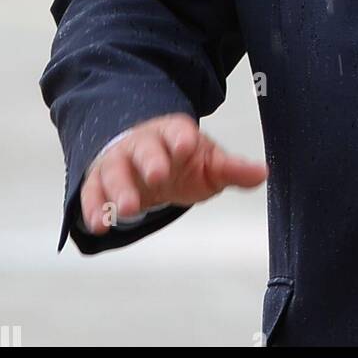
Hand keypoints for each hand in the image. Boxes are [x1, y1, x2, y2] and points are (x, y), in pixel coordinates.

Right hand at [79, 113, 267, 234]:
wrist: (148, 162)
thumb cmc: (183, 162)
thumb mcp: (209, 164)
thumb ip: (233, 169)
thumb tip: (264, 173)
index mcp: (174, 134)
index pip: (177, 131)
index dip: (182, 137)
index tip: (189, 145)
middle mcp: (143, 144)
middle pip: (144, 148)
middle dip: (150, 161)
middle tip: (158, 176)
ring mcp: (119, 162)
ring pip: (115, 171)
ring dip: (119, 189)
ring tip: (127, 209)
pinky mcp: (100, 182)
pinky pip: (93, 192)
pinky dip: (94, 208)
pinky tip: (99, 225)